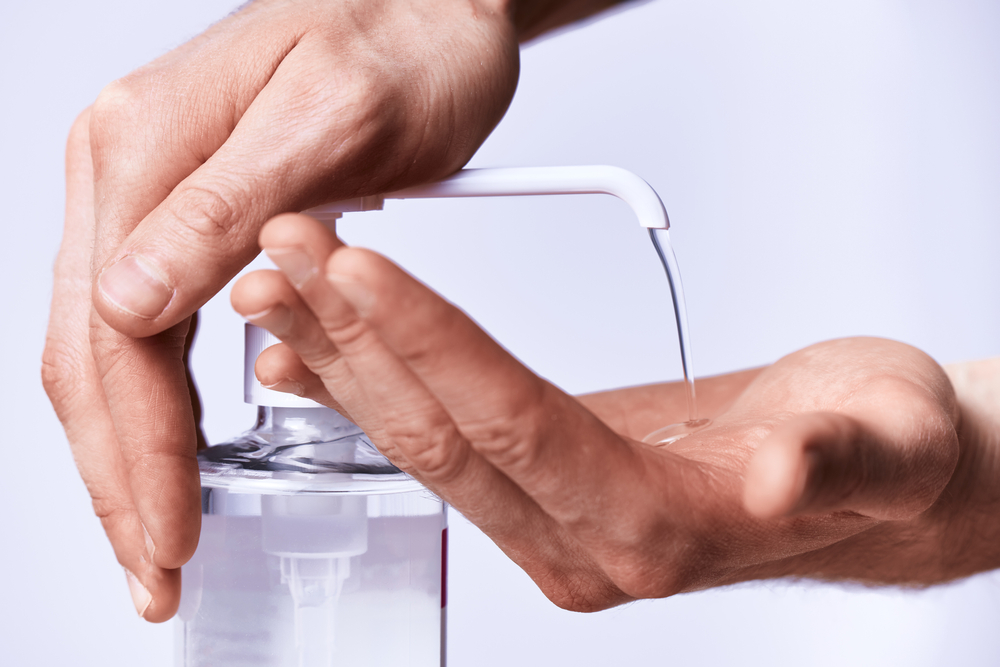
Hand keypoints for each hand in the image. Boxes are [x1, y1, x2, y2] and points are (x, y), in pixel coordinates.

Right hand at [43, 0, 518, 620]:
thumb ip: (223, 206)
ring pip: (118, 350)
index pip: (112, 331)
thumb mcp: (333, 117)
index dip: (138, 447)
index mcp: (143, 147)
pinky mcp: (201, 213)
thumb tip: (128, 302)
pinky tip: (180, 451)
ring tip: (161, 531)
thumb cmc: (404, 42)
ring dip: (135, 451)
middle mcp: (131, 171)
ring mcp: (159, 194)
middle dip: (122, 471)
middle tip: (154, 564)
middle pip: (94, 353)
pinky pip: (159, 326)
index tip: (166, 530)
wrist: (435, 5)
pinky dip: (165, 402)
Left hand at [232, 213, 999, 609]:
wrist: (877, 479)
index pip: (512, 424)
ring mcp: (557, 521)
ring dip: (346, 361)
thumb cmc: (881, 451)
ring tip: (280, 290)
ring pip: (427, 438)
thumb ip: (829, 464)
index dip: (432, 343)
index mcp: (655, 526)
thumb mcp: (886, 445)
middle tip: (286, 255)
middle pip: (443, 434)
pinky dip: (376, 391)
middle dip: (356, 340)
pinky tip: (322, 357)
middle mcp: (585, 538)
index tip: (358, 269)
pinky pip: (443, 439)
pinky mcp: (547, 489)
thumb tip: (778, 478)